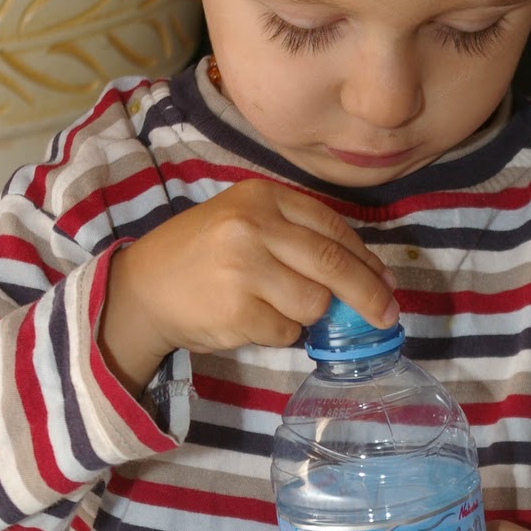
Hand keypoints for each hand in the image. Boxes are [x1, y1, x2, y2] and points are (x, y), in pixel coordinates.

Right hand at [98, 178, 396, 394]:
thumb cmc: (203, 255)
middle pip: (333, 266)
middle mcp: (253, 227)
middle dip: (368, 295)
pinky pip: (287, 331)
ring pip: (314, 303)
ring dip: (310, 315)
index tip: (386, 283)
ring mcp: (244, 270)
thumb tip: (370, 277)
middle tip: (387, 316)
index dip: (366, 261)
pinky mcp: (237, 311)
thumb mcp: (246, 223)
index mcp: (262, 197)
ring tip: (278, 307)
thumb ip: (299, 238)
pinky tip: (254, 320)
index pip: (333, 229)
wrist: (144, 286)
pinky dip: (281, 333)